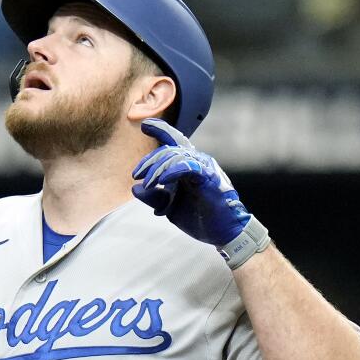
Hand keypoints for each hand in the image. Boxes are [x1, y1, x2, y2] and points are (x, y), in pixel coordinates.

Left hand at [131, 119, 268, 266]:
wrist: (223, 233)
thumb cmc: (200, 218)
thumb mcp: (170, 207)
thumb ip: (154, 197)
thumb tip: (136, 188)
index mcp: (188, 165)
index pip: (174, 141)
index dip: (160, 130)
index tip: (145, 125)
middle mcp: (197, 162)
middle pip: (168, 150)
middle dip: (149, 161)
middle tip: (136, 175)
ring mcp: (204, 168)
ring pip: (176, 156)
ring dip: (157, 169)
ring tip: (148, 184)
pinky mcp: (209, 177)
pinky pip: (188, 166)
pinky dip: (172, 171)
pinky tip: (162, 180)